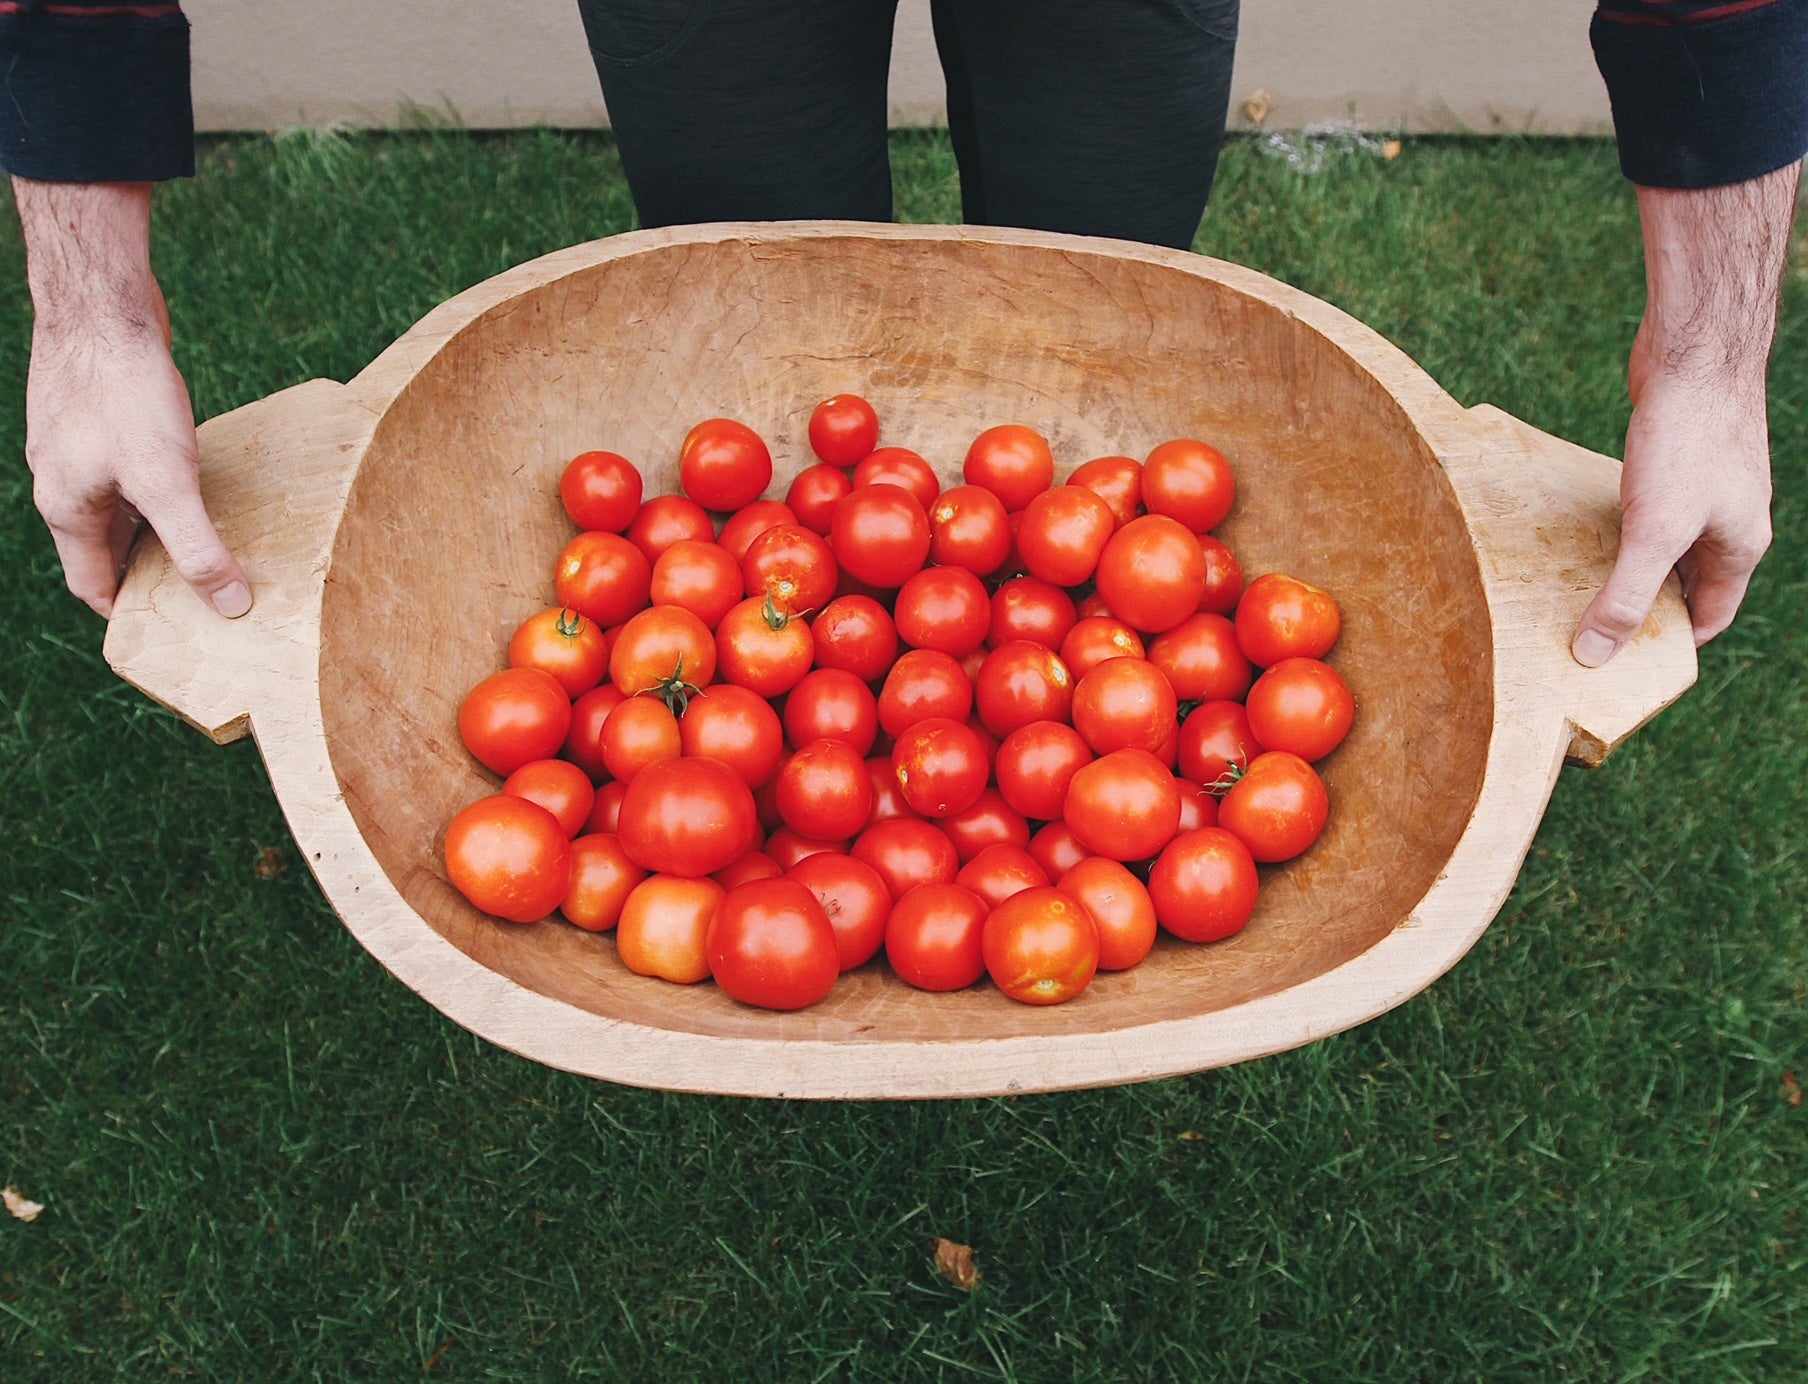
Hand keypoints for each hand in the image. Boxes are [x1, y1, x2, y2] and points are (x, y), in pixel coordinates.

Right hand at [13, 178, 248, 619]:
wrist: (103, 306)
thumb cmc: (123, 393)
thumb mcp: (166, 483)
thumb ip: (196, 548)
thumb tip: (232, 607)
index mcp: (67, 510)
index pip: (94, 586)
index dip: (132, 615)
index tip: (178, 635)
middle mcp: (65, 483)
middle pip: (109, 550)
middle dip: (154, 574)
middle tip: (210, 597)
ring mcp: (82, 448)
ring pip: (123, 509)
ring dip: (163, 531)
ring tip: (217, 550)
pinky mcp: (104, 417)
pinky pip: (134, 472)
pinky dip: (165, 490)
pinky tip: (203, 487)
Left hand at [1571, 166, 1795, 666]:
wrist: (1695, 355)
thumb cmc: (1689, 440)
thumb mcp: (1655, 530)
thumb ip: (1626, 594)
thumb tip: (1594, 653)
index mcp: (1739, 547)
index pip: (1708, 618)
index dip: (1668, 646)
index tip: (1619, 667)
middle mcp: (1726, 522)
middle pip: (1684, 585)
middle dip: (1641, 610)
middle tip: (1586, 633)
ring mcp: (1701, 491)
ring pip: (1662, 548)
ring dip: (1623, 568)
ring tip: (1572, 592)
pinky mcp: (1673, 462)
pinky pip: (1645, 512)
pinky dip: (1617, 530)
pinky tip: (1579, 535)